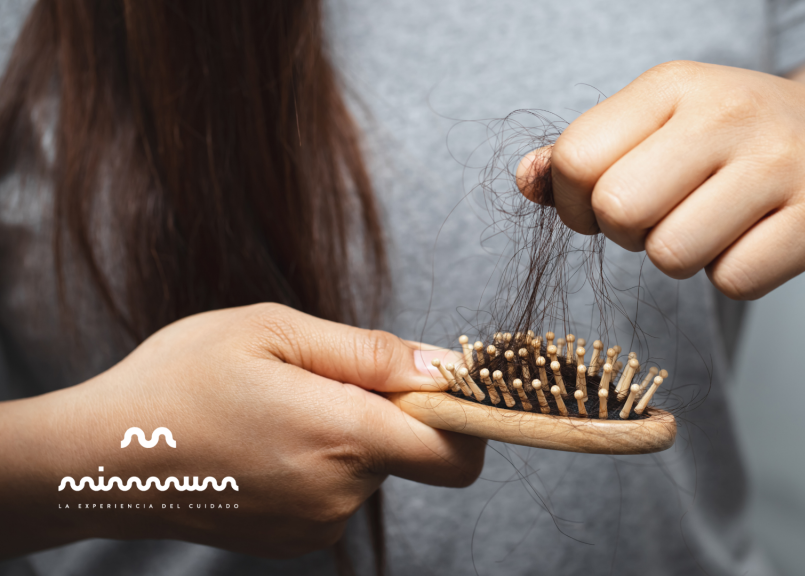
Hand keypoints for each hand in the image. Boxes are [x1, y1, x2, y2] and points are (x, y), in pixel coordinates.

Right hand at [0, 303, 482, 557]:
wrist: (100, 457)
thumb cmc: (180, 379)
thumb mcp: (275, 332)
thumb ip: (371, 353)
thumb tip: (445, 366)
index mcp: (343, 435)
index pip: (456, 451)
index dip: (465, 417)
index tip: (439, 386)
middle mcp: (340, 493)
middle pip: (410, 452)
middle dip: (385, 412)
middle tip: (316, 380)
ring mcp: (316, 525)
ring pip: (369, 469)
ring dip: (344, 436)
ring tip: (276, 410)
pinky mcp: (294, 541)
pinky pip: (337, 493)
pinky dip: (319, 464)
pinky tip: (265, 443)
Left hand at [518, 61, 804, 298]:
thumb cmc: (740, 144)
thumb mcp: (663, 127)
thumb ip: (586, 153)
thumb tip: (526, 181)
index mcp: (673, 84)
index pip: (576, 158)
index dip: (576, 204)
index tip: (606, 207)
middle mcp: (726, 110)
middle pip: (618, 211)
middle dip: (629, 235)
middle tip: (665, 219)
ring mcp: (780, 160)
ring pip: (672, 256)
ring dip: (683, 259)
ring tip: (717, 225)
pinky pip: (734, 281)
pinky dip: (737, 276)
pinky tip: (760, 240)